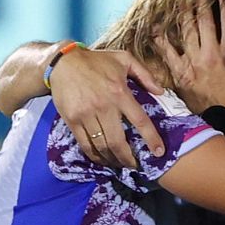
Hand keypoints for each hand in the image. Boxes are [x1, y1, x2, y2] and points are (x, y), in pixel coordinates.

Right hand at [49, 47, 164, 168]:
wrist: (62, 63)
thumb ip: (145, 75)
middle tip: (135, 165)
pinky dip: (94, 155)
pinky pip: (85, 144)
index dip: (151, 139)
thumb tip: (161, 92)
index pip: (140, 121)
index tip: (159, 152)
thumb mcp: (124, 59)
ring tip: (119, 164)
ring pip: (102, 146)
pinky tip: (102, 158)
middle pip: (118, 141)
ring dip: (112, 160)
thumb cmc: (96, 61)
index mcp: (120, 93)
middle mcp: (104, 106)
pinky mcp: (72, 120)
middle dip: (128, 158)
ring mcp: (86, 115)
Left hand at [159, 0, 224, 115]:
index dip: (224, 2)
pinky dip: (161, 39)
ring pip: (187, 30)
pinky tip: (156, 26)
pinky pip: (168, 52)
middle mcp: (212, 53)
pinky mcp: (181, 73)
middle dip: (201, 0)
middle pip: (205, 20)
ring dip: (183, 12)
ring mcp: (195, 62)